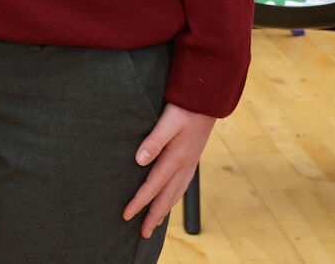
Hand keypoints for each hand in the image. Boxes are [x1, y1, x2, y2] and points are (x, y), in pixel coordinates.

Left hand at [122, 103, 215, 238]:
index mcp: (175, 159)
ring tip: (155, 224)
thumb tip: (138, 161)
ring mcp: (189, 164)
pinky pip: (181, 186)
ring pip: (175, 194)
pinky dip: (174, 198)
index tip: (126, 215)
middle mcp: (183, 166)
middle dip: (153, 216)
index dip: (139, 202)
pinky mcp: (191, 159)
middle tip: (142, 233)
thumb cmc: (185, 109)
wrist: (208, 101)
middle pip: (166, 197)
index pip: (152, 186)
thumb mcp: (167, 122)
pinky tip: (170, 199)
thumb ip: (153, 141)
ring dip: (164, 210)